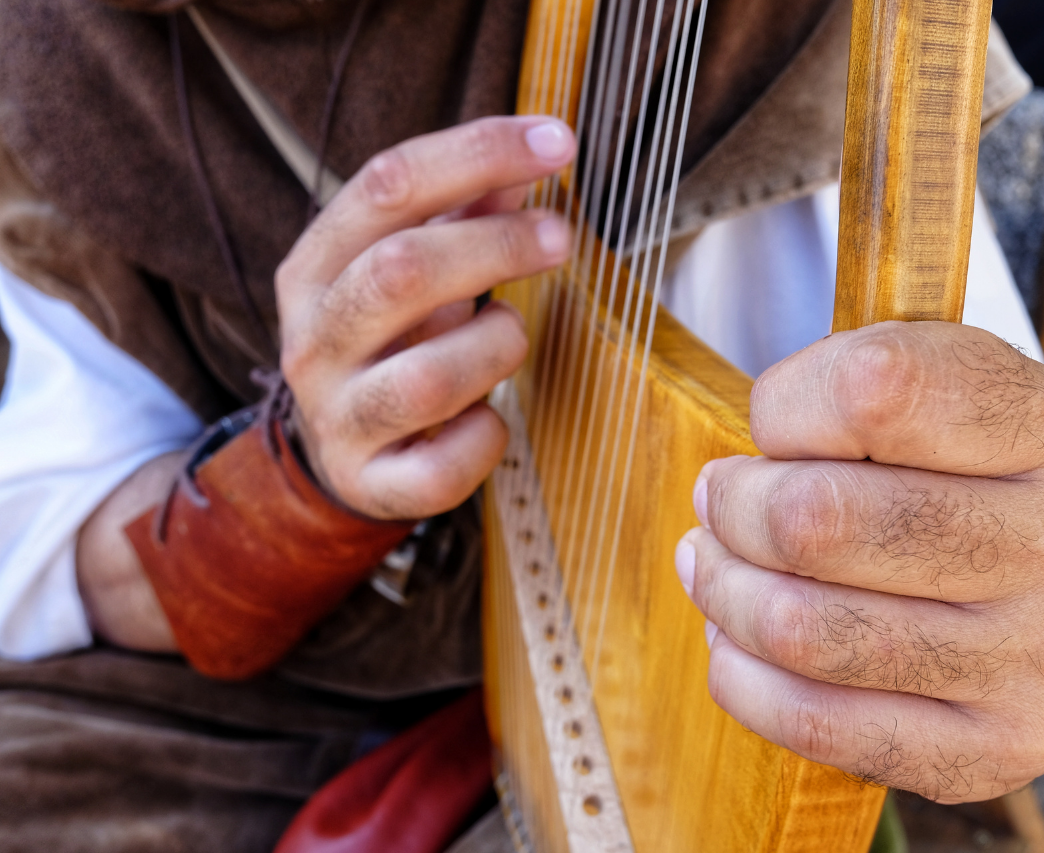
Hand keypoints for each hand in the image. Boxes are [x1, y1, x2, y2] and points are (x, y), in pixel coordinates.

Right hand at [277, 117, 575, 518]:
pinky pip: (444, 467)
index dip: (478, 152)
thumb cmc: (390, 342)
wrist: (342, 454)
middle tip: (560, 238)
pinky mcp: (371, 484)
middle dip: (497, 246)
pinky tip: (489, 416)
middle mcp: (313, 341)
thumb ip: (463, 211)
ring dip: (496, 346)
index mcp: (314, 268)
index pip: (387, 184)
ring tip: (509, 335)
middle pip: (401, 271)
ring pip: (430, 378)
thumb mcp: (407, 267)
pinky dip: (486, 438)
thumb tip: (532, 154)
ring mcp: (338, 418)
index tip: (557, 142)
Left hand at [675, 321, 1043, 802]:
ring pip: (803, 628)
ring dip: (726, 590)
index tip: (775, 426)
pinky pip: (818, 723)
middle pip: (815, 519)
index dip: (783, 406)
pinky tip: (739, 645)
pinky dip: (744, 679)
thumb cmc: (944, 463)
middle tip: (720, 502)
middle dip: (734, 507)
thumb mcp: (917, 381)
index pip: (868, 391)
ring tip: (718, 568)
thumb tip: (734, 492)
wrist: (1027, 574)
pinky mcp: (1005, 747)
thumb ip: (834, 390)